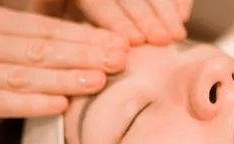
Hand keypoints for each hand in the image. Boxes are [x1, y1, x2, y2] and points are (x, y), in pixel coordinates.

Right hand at [0, 4, 128, 135]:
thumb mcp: (1, 48)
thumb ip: (38, 45)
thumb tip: (94, 45)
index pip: (45, 28)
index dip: (85, 37)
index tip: (119, 44)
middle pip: (38, 48)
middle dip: (82, 54)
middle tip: (118, 60)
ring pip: (21, 75)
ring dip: (63, 78)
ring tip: (97, 82)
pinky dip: (32, 104)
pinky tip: (59, 106)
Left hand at [28, 0, 193, 44]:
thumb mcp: (51, 4)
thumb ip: (52, 16)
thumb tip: (61, 48)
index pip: (99, 0)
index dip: (117, 20)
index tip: (134, 41)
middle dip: (148, 17)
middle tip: (162, 40)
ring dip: (166, 11)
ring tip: (176, 36)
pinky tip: (182, 15)